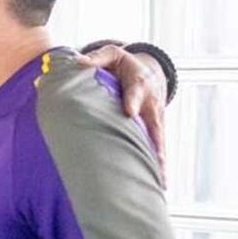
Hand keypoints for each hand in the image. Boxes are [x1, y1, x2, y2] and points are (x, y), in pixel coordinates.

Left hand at [77, 44, 167, 184]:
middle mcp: (150, 104)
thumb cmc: (124, 64)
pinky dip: (158, 166)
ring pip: (158, 142)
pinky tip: (158, 184)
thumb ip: (97, 58)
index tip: (129, 112)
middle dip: (154, 142)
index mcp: (139, 83)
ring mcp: (154, 119)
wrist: (147, 70)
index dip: (133, 101)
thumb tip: (77, 62)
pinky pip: (156, 148)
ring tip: (160, 182)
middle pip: (154, 124)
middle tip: (155, 158)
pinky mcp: (154, 130)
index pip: (136, 92)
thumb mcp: (112, 54)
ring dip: (159, 162)